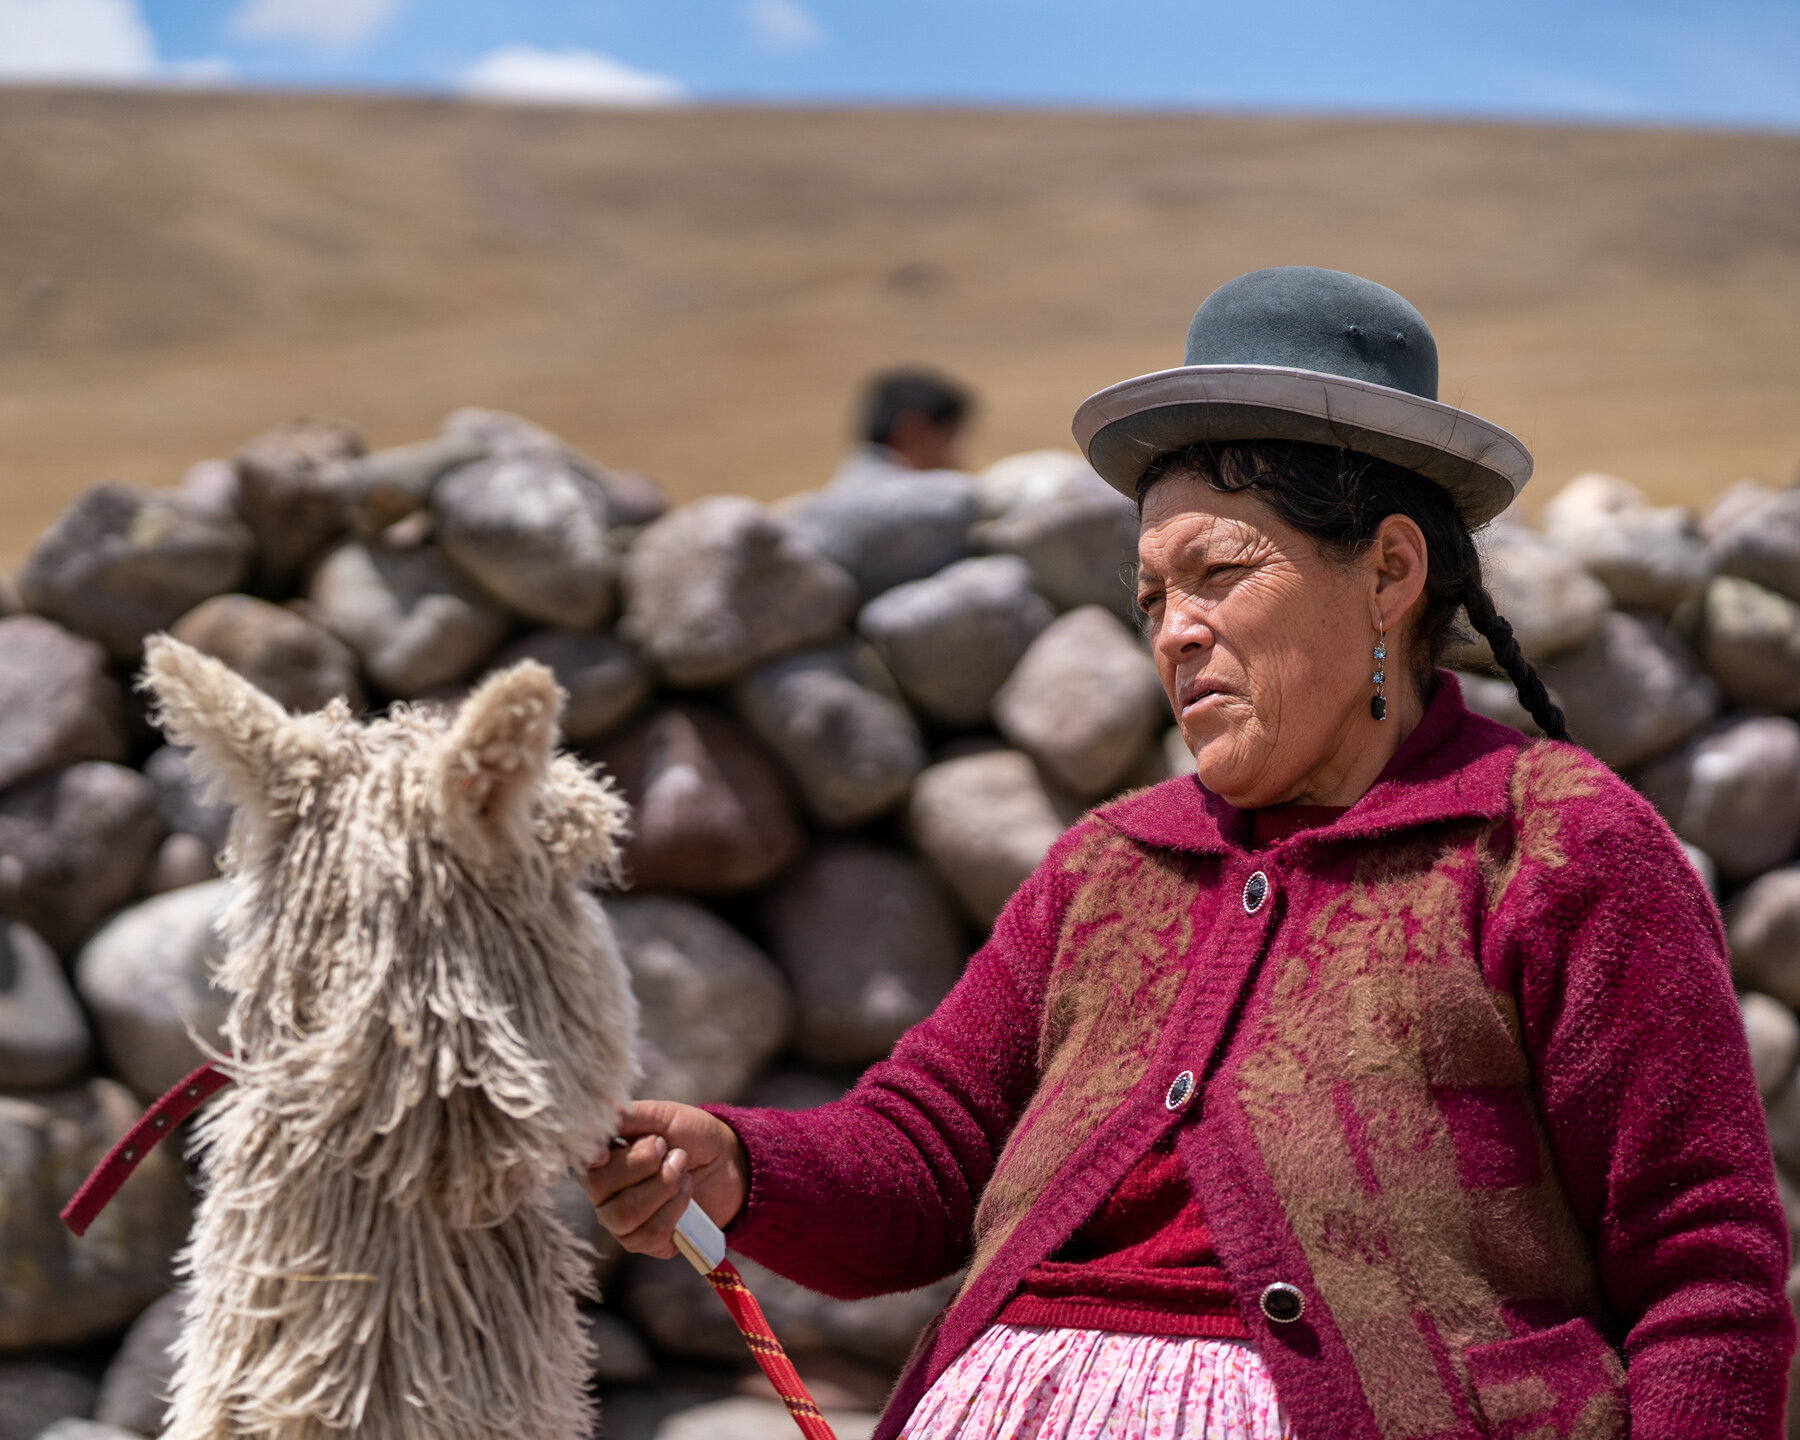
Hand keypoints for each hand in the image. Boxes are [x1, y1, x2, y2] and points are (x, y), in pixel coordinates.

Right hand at [581, 1100, 749, 1258]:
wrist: (728, 1161)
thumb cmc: (690, 1135)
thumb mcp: (662, 1115)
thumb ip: (629, 1115)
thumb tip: (602, 1113)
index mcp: (601, 1158)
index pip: (580, 1162)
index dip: (589, 1159)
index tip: (605, 1152)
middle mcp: (604, 1193)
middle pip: (599, 1188)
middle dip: (641, 1164)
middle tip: (669, 1148)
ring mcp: (622, 1221)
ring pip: (624, 1215)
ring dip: (662, 1186)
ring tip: (682, 1167)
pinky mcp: (647, 1242)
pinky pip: (650, 1234)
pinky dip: (675, 1207)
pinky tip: (687, 1191)